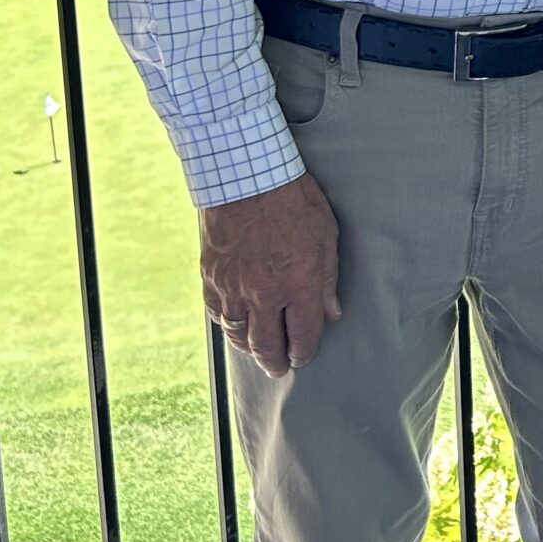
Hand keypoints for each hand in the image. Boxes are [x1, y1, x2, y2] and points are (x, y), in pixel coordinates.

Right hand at [199, 173, 341, 375]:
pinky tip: (233, 327)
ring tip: (257, 353)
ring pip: (238, 335)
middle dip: (276, 362)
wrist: (244, 173)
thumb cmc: (291, 197)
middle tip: (280, 368)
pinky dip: (226, 326)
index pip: (303, 336)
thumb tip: (331, 312)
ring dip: (249, 349)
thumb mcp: (326, 233)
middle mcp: (264, 293)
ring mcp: (233, 287)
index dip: (305, 352)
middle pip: (268, 346)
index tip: (304, 356)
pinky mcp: (210, 276)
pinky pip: (217, 314)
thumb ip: (328, 278)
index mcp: (298, 284)